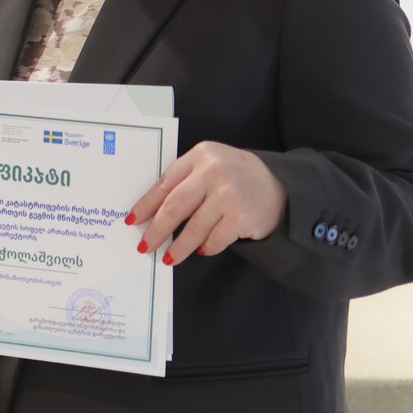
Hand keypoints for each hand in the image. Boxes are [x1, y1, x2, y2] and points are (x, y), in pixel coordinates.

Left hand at [129, 142, 285, 267]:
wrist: (279, 183)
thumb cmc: (235, 176)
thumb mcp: (209, 165)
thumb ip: (184, 180)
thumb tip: (152, 212)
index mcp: (200, 155)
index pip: (165, 183)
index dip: (146, 204)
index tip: (133, 220)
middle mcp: (214, 172)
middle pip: (175, 206)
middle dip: (157, 230)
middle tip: (145, 245)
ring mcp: (229, 195)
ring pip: (193, 228)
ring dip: (178, 247)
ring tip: (168, 257)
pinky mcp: (242, 217)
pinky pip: (214, 240)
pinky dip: (205, 247)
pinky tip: (201, 249)